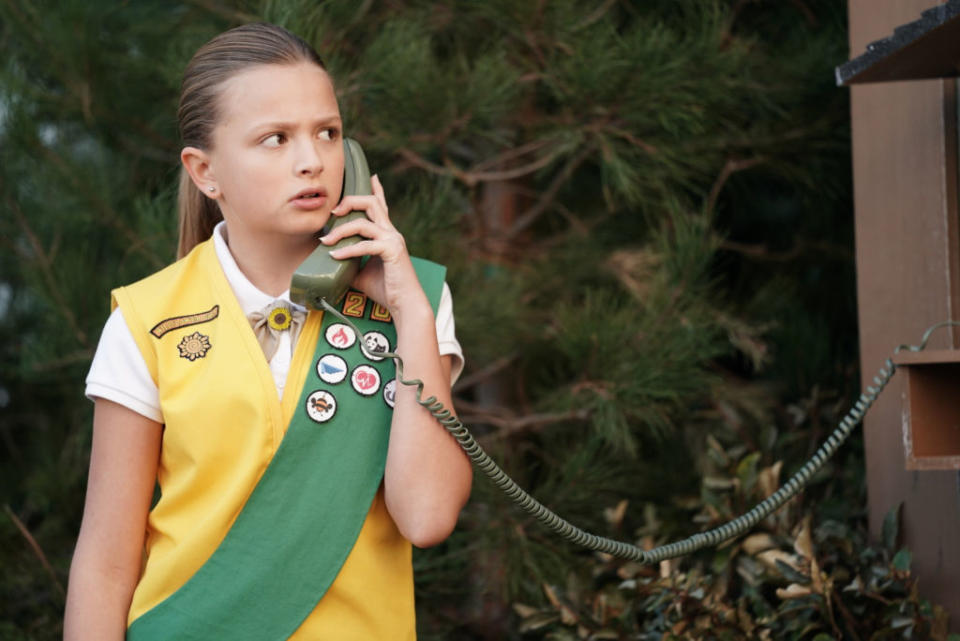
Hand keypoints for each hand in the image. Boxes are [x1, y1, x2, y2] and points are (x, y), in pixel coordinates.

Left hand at [320, 175, 428, 317]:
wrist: (405, 305)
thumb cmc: (386, 290)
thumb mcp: (361, 273)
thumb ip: (349, 262)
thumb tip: (330, 261)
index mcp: (387, 234)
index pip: (381, 205)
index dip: (376, 189)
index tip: (371, 175)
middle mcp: (392, 232)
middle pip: (371, 202)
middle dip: (350, 201)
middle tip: (333, 212)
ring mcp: (393, 240)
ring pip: (364, 221)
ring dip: (341, 230)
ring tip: (326, 241)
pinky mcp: (392, 251)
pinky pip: (365, 245)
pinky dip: (347, 250)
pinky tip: (335, 257)